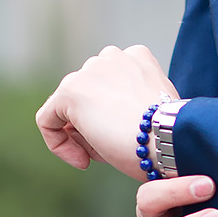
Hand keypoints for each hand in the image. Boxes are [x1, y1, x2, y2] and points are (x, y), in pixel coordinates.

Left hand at [36, 44, 176, 176]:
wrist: (169, 139)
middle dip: (96, 126)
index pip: (110, 86)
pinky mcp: (70, 92)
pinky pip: (48, 120)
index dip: (113, 116)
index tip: (125, 138)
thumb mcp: (154, 111)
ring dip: (84, 137)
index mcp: (137, 57)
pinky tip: (82, 160)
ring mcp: (89, 72)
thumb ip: (132, 104)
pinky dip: (59, 144)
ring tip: (105, 153)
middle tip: (113, 150)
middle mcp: (112, 56)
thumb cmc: (169, 135)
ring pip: (70, 110)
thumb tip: (108, 121)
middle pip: (89, 96)